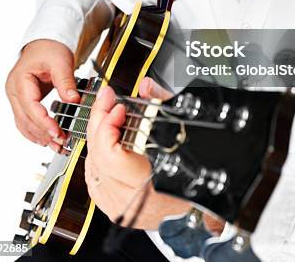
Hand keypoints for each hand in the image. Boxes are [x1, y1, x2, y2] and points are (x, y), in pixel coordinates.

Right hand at [5, 39, 79, 150]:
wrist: (46, 43)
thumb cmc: (50, 48)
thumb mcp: (61, 61)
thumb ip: (66, 80)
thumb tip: (73, 99)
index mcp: (20, 81)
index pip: (30, 107)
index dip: (43, 122)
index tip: (57, 131)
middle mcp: (14, 91)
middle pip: (26, 119)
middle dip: (43, 133)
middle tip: (61, 142)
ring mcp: (17, 97)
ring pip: (24, 124)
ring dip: (40, 136)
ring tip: (57, 145)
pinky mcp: (24, 101)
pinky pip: (27, 120)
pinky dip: (37, 131)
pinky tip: (48, 138)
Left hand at [85, 77, 189, 226]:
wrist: (202, 203)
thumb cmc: (199, 168)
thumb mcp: (186, 130)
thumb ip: (163, 105)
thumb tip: (147, 87)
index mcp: (151, 185)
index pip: (111, 156)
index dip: (108, 127)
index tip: (117, 107)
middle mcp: (133, 201)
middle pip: (98, 158)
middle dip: (98, 122)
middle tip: (106, 100)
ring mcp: (122, 207)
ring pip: (93, 168)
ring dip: (95, 138)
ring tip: (104, 115)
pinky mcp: (117, 207)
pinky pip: (94, 180)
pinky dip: (95, 157)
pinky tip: (102, 142)